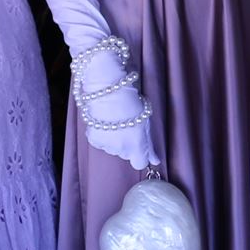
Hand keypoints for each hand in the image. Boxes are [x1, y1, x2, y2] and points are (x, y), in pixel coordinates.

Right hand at [73, 43, 157, 171]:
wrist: (105, 85)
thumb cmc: (129, 97)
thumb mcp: (145, 118)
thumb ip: (149, 143)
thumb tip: (155, 161)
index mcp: (136, 144)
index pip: (140, 163)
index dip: (142, 154)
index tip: (143, 146)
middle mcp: (121, 149)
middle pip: (127, 154)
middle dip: (129, 143)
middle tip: (128, 123)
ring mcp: (106, 145)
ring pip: (114, 148)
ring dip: (115, 138)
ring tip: (115, 118)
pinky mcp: (93, 138)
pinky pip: (102, 142)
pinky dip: (103, 134)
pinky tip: (105, 119)